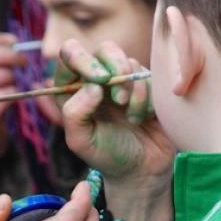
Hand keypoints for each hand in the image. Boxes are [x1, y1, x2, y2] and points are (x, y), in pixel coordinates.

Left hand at [58, 39, 174, 220]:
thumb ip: (74, 113)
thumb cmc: (106, 155)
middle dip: (115, 67)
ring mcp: (123, 81)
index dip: (82, 59)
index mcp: (73, 89)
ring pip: (130, 63)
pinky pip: (150, 77)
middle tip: (120, 98)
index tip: (99, 79)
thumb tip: (92, 86)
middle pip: (104, 49)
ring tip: (132, 118)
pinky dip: (149, 98)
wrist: (142, 170)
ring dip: (134, 92)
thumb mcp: (80, 141)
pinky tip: (145, 118)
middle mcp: (97, 80)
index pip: (70, 55)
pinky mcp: (147, 86)